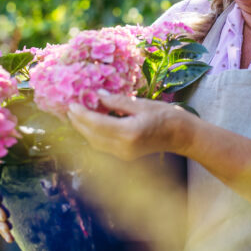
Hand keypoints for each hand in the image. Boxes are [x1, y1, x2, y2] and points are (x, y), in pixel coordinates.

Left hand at [67, 93, 192, 160]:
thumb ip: (118, 101)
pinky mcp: (125, 155)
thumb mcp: (142, 104)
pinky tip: (91, 124)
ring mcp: (123, 154)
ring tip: (76, 115)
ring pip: (95, 143)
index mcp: (128, 132)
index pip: (97, 124)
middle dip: (78, 123)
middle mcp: (123, 147)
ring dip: (84, 130)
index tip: (71, 104)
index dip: (81, 114)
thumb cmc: (166, 116)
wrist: (182, 136)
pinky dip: (94, 135)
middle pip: (92, 136)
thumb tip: (97, 95)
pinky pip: (103, 146)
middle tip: (69, 108)